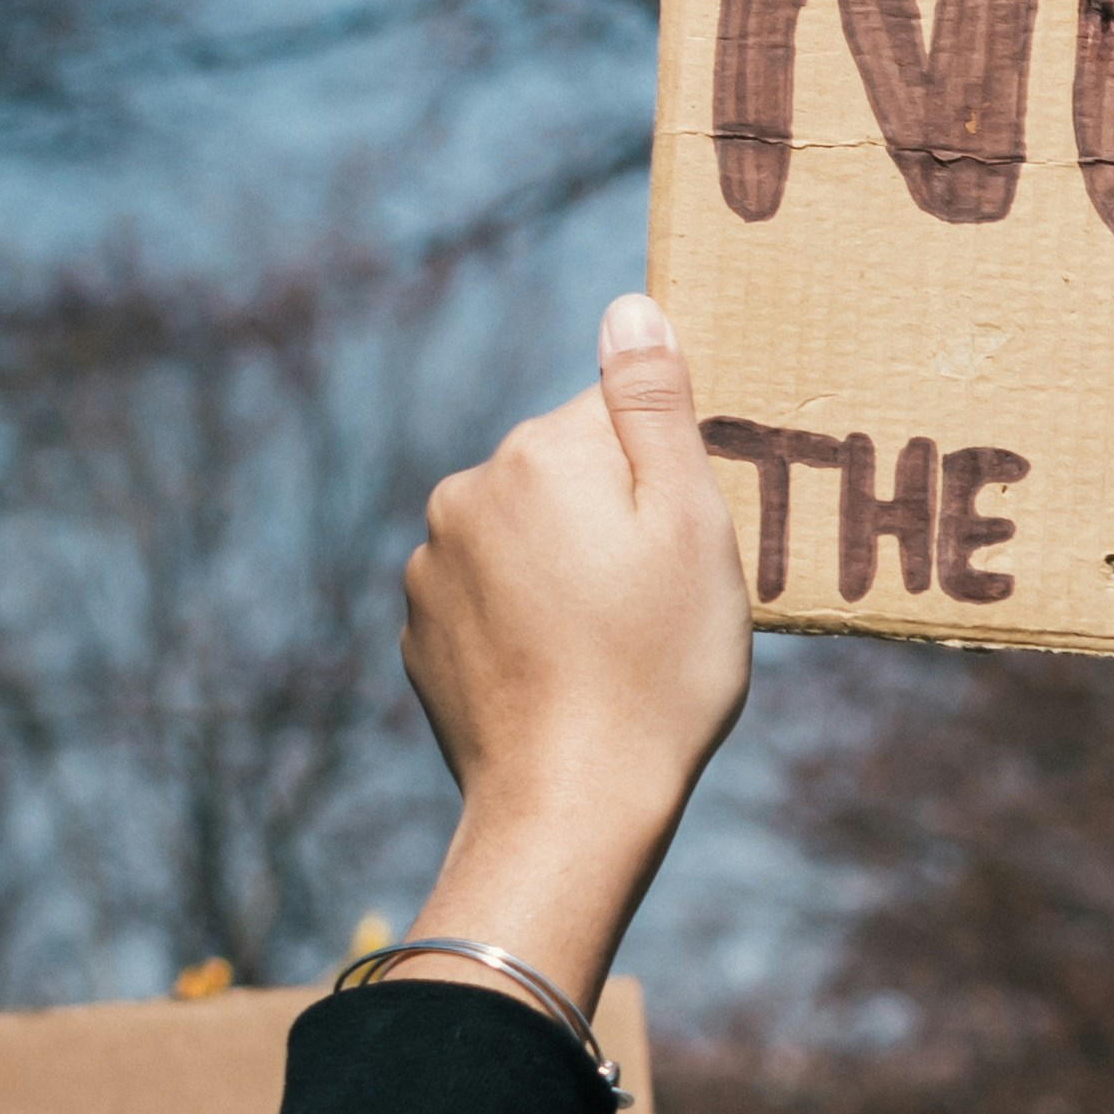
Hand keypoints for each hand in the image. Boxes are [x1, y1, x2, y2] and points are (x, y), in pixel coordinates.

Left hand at [392, 296, 751, 1013]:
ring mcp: (431, 566)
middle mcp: (467, 493)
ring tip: (613, 651)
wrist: (568, 807)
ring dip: (567, 572)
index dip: (669, 473)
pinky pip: (490, 599)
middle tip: (660, 606)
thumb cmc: (655, 669)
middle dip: (615, 520)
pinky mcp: (420, 633)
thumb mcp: (693, 527)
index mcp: (539, 453)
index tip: (689, 542)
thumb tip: (629, 306)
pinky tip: (568, 678)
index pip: (618, 413)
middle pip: (567, 474)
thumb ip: (657, 407)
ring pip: (526, 538)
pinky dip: (528, 624)